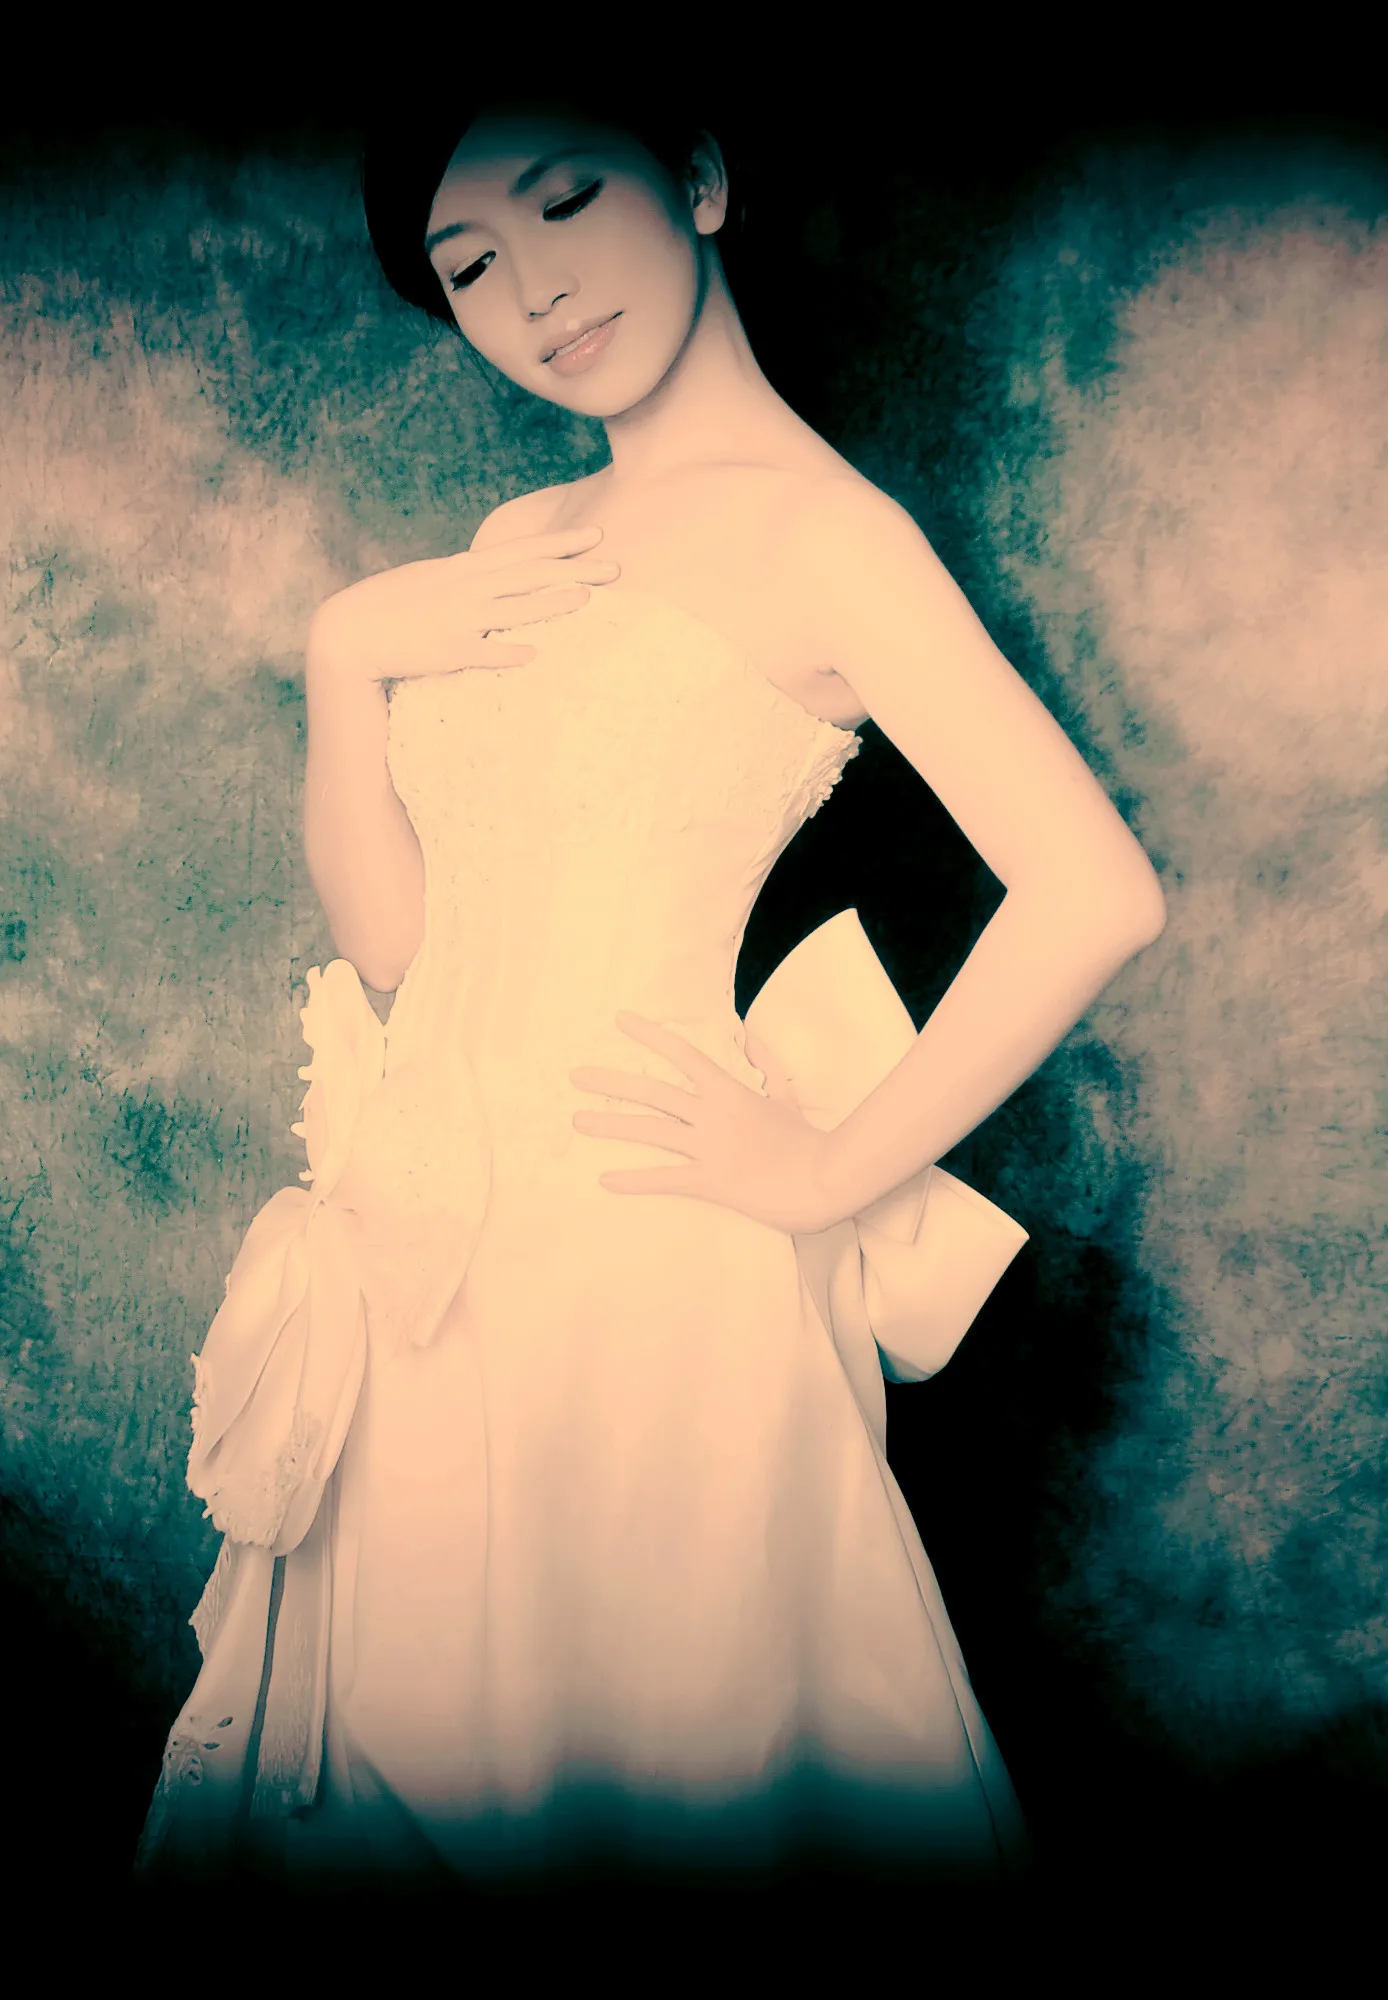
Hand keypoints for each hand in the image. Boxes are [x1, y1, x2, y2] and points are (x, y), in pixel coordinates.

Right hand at [308, 524, 620, 684]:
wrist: (348, 631)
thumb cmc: (391, 607)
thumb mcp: (432, 582)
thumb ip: (467, 579)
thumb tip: (495, 576)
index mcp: (464, 570)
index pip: (522, 551)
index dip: (561, 543)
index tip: (596, 535)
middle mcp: (466, 589)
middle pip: (529, 575)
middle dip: (574, 569)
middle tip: (615, 567)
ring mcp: (457, 619)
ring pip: (512, 609)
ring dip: (550, 603)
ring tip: (586, 599)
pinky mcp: (446, 652)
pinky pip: (482, 653)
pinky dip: (506, 653)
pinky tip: (534, 655)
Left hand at [569, 1013, 847, 1236]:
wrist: (824, 1179)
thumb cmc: (805, 1138)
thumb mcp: (785, 1093)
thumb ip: (763, 1061)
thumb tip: (747, 1032)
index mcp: (730, 1090)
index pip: (682, 1053)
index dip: (649, 1034)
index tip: (620, 1020)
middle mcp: (713, 1114)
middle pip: (653, 1092)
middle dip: (610, 1082)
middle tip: (576, 1076)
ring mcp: (710, 1148)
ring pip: (651, 1131)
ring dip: (610, 1126)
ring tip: (577, 1121)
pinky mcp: (711, 1181)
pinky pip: (665, 1179)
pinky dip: (634, 1180)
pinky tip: (605, 1180)